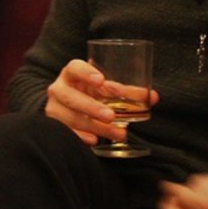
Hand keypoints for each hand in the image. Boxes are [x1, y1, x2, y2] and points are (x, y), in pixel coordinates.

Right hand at [43, 58, 158, 144]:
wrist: (67, 107)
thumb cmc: (90, 93)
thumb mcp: (105, 89)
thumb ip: (127, 92)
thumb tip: (153, 97)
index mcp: (72, 74)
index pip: (74, 68)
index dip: (86, 73)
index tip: (101, 80)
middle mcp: (59, 89)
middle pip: (70, 96)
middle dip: (91, 107)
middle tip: (112, 115)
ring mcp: (54, 108)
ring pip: (71, 117)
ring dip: (95, 126)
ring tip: (117, 133)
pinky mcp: (55, 125)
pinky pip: (66, 132)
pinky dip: (81, 136)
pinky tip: (95, 140)